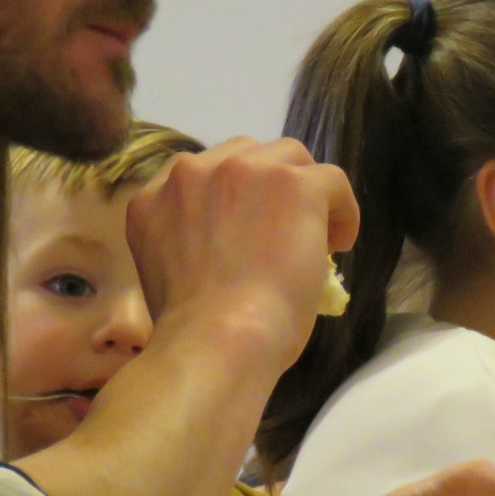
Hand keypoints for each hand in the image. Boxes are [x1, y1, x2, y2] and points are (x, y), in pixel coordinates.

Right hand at [125, 136, 357, 371]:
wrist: (218, 340)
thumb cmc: (191, 330)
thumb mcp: (167, 271)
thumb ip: (189, 240)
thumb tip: (235, 249)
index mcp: (152, 198)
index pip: (201, 174)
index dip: (232, 197)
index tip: (249, 227)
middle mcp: (190, 172)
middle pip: (245, 155)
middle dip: (267, 185)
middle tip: (283, 226)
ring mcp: (242, 171)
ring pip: (290, 158)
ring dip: (303, 190)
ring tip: (317, 232)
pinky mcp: (293, 184)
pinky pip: (331, 179)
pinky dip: (342, 209)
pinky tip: (341, 242)